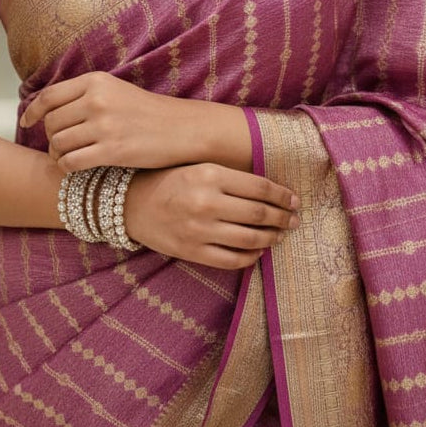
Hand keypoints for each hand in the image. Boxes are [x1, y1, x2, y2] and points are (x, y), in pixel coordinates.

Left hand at [22, 71, 198, 171]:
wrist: (182, 128)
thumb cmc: (148, 112)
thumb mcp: (115, 90)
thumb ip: (85, 95)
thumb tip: (49, 108)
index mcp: (96, 81)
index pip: (49, 96)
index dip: (33, 111)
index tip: (27, 121)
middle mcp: (97, 100)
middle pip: (51, 122)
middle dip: (50, 137)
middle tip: (58, 146)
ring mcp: (104, 126)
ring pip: (58, 144)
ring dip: (58, 154)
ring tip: (68, 157)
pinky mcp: (111, 151)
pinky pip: (71, 162)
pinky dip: (67, 168)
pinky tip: (76, 168)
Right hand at [124, 162, 299, 269]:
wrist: (132, 204)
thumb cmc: (169, 180)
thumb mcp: (198, 167)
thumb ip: (230, 176)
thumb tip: (271, 189)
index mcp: (209, 175)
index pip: (259, 187)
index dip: (282, 195)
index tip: (293, 199)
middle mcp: (206, 202)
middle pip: (259, 213)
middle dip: (282, 217)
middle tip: (294, 219)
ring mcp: (199, 230)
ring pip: (250, 239)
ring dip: (271, 237)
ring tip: (280, 234)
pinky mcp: (193, 252)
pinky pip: (232, 260)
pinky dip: (251, 257)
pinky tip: (259, 250)